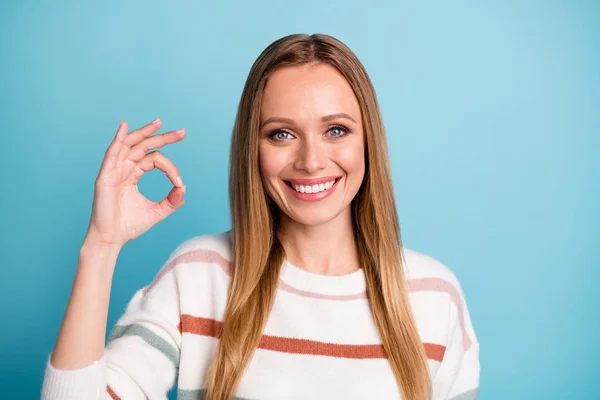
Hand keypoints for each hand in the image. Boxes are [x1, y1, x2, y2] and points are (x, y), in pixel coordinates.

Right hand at [84, 118, 186, 247]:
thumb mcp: (158, 211)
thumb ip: (173, 200)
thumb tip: (184, 187)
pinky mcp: (105, 175)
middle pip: (144, 146)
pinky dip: (118, 139)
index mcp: (133, 174)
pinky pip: (112, 153)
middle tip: (182, 132)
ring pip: (130, 144)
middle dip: (163, 138)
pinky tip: (124, 126)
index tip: (179, 181)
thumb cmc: (129, 225)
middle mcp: (123, 168)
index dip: (170, 168)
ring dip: (144, 132)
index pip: (154, 160)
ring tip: (159, 123)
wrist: (112, 239)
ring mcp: (114, 170)